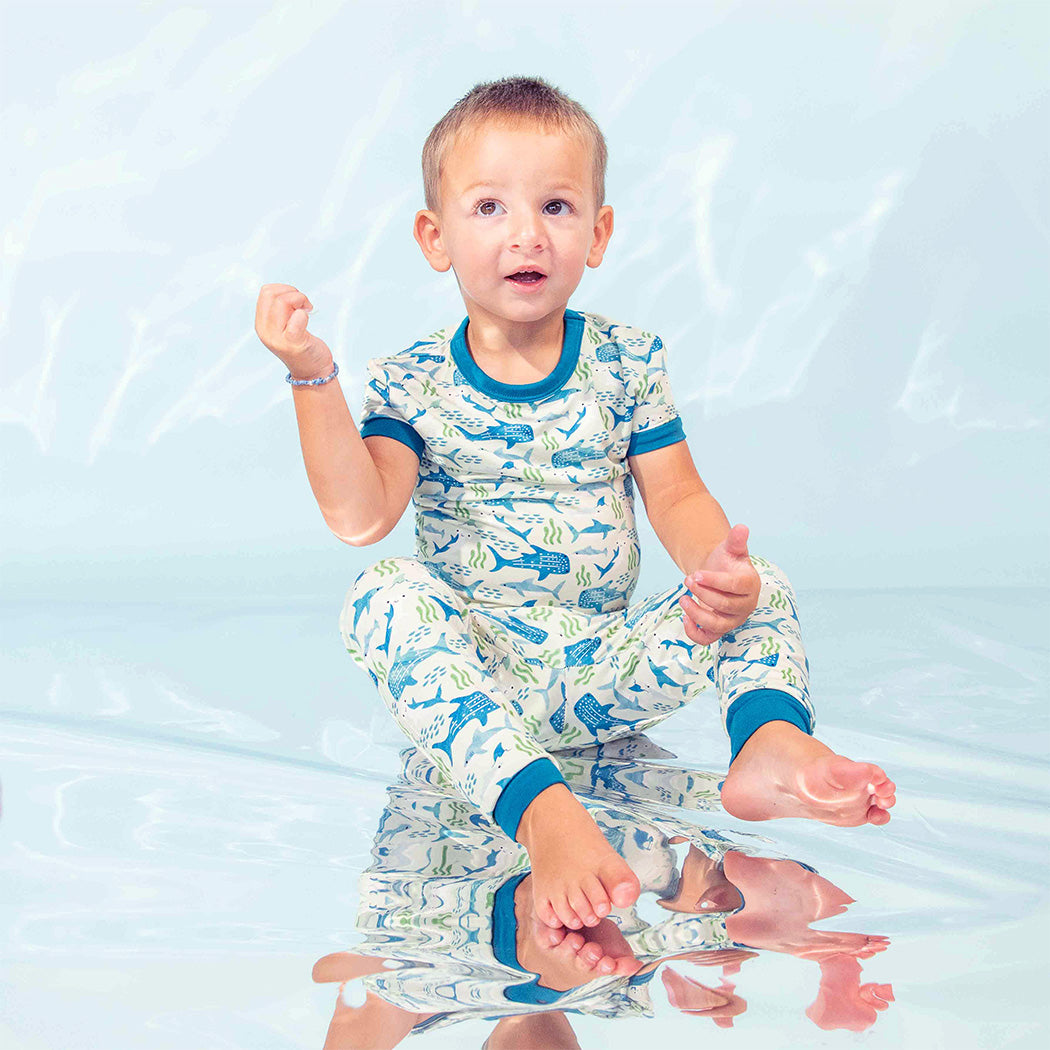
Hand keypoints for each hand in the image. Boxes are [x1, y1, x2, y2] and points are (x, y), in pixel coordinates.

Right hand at [254, 283, 333, 379]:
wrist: (312, 371)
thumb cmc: (302, 345)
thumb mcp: (285, 325)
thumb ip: (281, 310)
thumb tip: (287, 291)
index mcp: (261, 324)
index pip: (265, 292)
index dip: (284, 289)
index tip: (296, 302)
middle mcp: (265, 331)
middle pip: (272, 294)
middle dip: (293, 292)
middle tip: (304, 304)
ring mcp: (277, 338)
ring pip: (283, 301)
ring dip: (300, 299)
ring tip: (307, 309)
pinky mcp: (292, 343)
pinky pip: (298, 317)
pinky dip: (305, 313)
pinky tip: (309, 318)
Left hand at [678, 524, 760, 645]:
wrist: (720, 576)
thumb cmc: (727, 563)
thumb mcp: (730, 549)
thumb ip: (736, 540)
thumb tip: (741, 528)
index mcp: (750, 585)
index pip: (734, 586)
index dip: (714, 581)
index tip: (695, 574)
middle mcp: (745, 606)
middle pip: (724, 605)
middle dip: (703, 593)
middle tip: (687, 580)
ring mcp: (733, 620)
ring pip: (716, 625)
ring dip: (696, 614)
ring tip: (683, 599)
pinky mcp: (720, 630)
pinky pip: (707, 639)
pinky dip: (694, 632)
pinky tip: (684, 616)